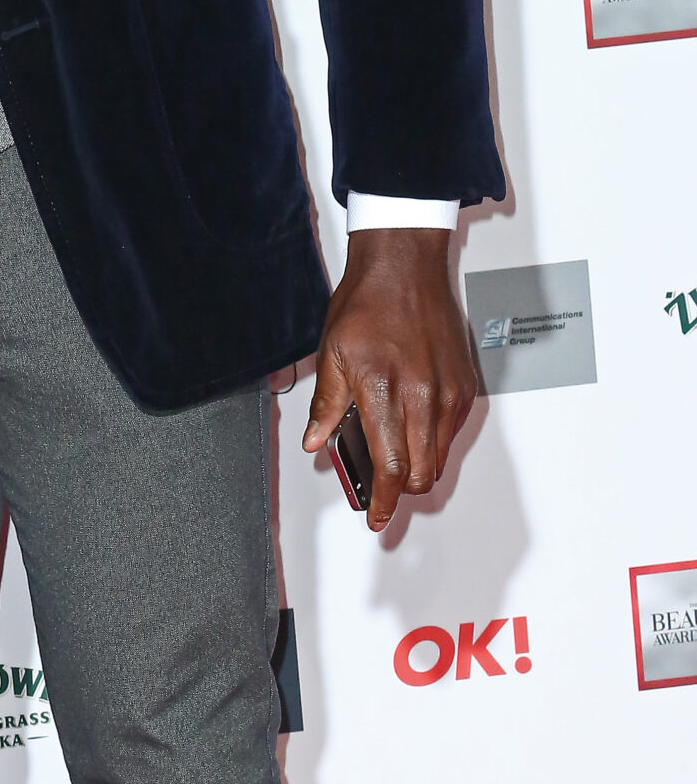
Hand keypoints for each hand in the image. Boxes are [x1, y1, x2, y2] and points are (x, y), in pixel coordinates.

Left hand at [302, 230, 476, 531]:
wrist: (405, 266)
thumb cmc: (367, 302)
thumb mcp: (331, 353)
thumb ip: (326, 405)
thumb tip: (316, 441)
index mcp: (385, 390)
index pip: (390, 466)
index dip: (384, 501)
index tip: (376, 517)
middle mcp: (424, 396)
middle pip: (421, 472)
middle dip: (401, 492)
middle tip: (380, 494)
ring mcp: (450, 392)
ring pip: (440, 457)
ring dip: (418, 469)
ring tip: (392, 463)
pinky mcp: (465, 385)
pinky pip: (452, 432)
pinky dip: (433, 444)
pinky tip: (411, 433)